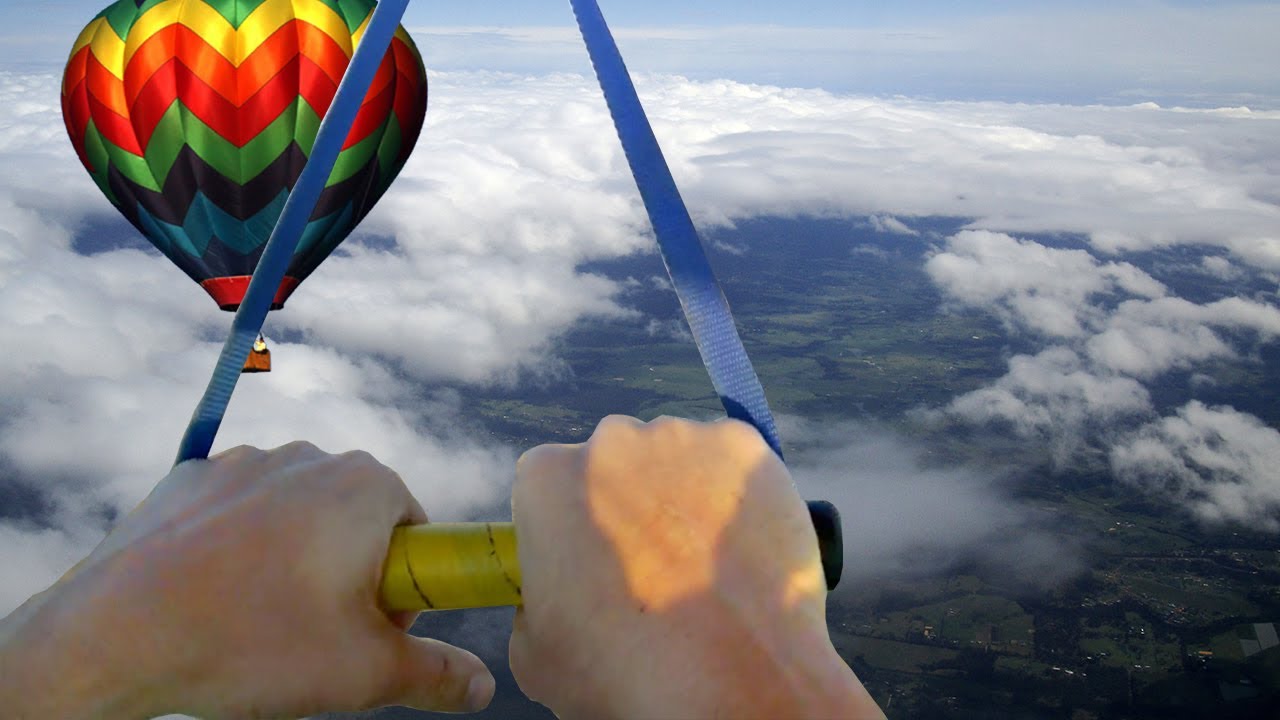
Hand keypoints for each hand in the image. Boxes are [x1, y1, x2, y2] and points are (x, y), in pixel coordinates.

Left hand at [0, 442, 493, 718]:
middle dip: (349, 577)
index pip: (418, 536)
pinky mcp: (192, 479)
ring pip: (298, 518)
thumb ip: (435, 674)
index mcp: (365, 486)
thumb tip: (481, 685)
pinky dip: (239, 552)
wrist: (112, 634)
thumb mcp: (363, 673)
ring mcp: (246, 462)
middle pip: (358, 523)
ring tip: (257, 623)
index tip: (366, 632)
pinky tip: (215, 599)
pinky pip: (240, 515)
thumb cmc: (248, 643)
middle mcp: (311, 455)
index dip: (401, 593)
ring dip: (295, 564)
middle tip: (316, 637)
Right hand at [508, 416, 883, 718]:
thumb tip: (551, 596)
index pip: (547, 489)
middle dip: (627, 503)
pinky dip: (739, 497)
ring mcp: (684, 439)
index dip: (568, 529)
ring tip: (706, 566)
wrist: (733, 682)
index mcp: (547, 480)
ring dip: (683, 498)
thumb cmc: (627, 674)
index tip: (589, 566)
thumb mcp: (535, 657)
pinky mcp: (747, 447)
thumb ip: (531, 605)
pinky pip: (735, 464)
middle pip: (613, 462)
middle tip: (652, 567)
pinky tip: (742, 549)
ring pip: (676, 460)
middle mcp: (612, 441)